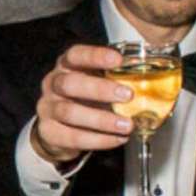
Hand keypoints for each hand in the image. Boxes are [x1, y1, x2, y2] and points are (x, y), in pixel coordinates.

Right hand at [30, 43, 132, 164]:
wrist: (56, 128)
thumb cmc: (82, 100)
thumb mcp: (94, 82)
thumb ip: (113, 79)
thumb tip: (147, 83)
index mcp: (66, 66)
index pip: (76, 55)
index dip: (96, 56)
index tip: (118, 60)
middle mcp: (53, 84)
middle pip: (70, 83)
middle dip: (100, 89)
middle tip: (127, 95)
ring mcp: (48, 108)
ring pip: (70, 112)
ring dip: (102, 120)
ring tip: (126, 125)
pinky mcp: (49, 132)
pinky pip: (73, 137)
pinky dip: (99, 139)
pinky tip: (117, 138)